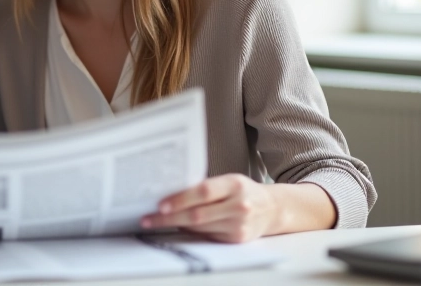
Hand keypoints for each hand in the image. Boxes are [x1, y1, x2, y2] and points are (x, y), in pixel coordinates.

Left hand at [140, 174, 277, 242]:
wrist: (271, 208)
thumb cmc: (243, 191)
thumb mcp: (228, 181)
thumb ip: (205, 187)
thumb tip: (171, 193)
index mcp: (234, 184)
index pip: (203, 192)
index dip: (180, 199)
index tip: (160, 205)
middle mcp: (238, 205)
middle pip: (197, 214)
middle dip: (169, 218)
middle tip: (149, 218)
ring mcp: (239, 224)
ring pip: (200, 227)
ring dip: (176, 225)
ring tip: (157, 221)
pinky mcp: (237, 238)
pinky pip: (207, 235)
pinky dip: (191, 231)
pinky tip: (179, 226)